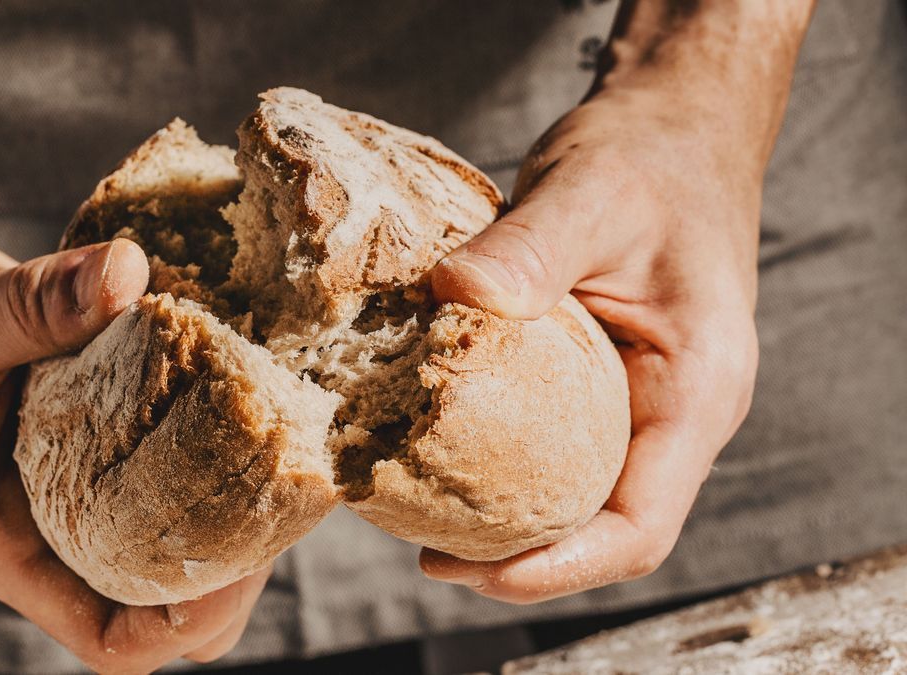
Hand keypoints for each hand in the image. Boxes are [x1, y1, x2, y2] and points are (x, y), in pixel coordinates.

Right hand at [0, 216, 267, 672]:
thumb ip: (31, 306)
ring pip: (176, 519)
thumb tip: (128, 274)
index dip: (188, 617)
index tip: (249, 552)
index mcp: (4, 541)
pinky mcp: (97, 421)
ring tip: (280, 426)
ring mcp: (78, 474)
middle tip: (286, 478)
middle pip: (166, 593)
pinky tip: (244, 368)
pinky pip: (166, 443)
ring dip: (232, 485)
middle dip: (235, 555)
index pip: (111, 635)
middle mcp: (51, 521)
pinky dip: (208, 420)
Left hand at [423, 86, 760, 601]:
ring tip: (419, 517)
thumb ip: (530, 248)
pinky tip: (435, 451)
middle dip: (517, 557)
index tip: (474, 570)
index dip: (559, 567)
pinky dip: (499, 464)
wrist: (672, 127)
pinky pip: (553, 446)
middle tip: (425, 553)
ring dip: (505, 519)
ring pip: (575, 494)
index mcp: (697, 390)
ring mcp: (636, 401)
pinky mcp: (598, 380)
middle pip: (600, 528)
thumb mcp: (591, 193)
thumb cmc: (650, 158)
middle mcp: (672, 412)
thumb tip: (450, 295)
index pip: (639, 525)